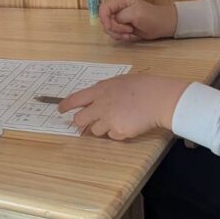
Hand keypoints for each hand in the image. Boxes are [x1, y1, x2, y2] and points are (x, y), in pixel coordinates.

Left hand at [58, 75, 189, 139]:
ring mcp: (108, 120)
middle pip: (79, 120)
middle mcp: (101, 105)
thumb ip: (105, 91)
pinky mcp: (118, 132)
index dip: (66, 105)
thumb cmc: (144, 87)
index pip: (76, 99)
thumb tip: (95, 99)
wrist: (159, 98)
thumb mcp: (120, 82)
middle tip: (86, 124)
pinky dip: (118, 133)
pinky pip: (112, 136)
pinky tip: (129, 124)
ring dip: (103, 127)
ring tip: (119, 119)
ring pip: (96, 130)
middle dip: (81, 123)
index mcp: (100, 90)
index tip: (60, 110)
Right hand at [100, 0, 177, 42]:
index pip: (103, 9)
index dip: (104, 19)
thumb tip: (112, 21)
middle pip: (105, 21)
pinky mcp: (122, 29)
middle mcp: (118, 10)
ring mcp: (120, 20)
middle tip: (126, 30)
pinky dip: (120, 37)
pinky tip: (130, 36)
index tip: (110, 27)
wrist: (162, 25)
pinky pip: (114, 34)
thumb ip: (121, 16)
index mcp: (120, 2)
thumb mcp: (135, 13)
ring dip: (117, 34)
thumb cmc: (153, 16)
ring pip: (108, 29)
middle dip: (114, 28)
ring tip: (129, 33)